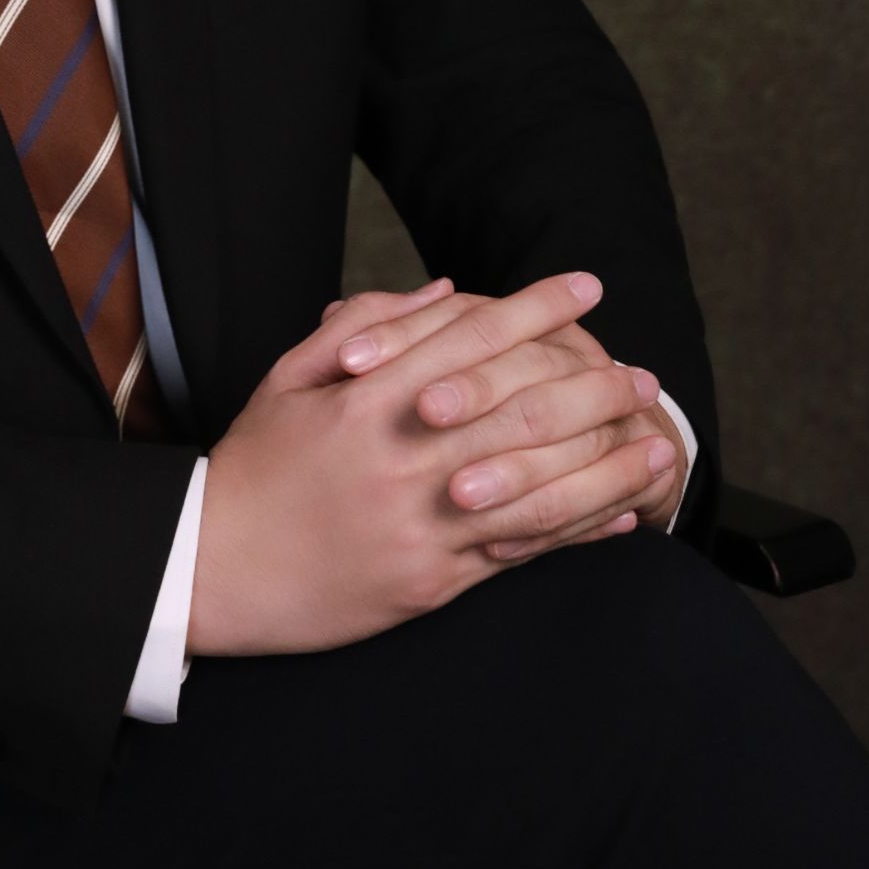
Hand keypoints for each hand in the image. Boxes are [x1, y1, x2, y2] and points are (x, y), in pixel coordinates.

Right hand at [189, 272, 674, 657]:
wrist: (211, 567)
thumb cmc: (253, 467)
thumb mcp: (289, 378)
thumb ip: (365, 327)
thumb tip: (444, 289)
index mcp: (365, 397)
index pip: (470, 336)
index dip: (536, 307)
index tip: (587, 286)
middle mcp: (401, 455)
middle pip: (520, 408)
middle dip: (593, 385)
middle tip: (640, 373)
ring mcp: (419, 523)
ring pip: (534, 486)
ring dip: (606, 465)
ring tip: (658, 446)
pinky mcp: (428, 582)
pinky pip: (517, 552)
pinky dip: (574, 532)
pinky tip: (618, 517)